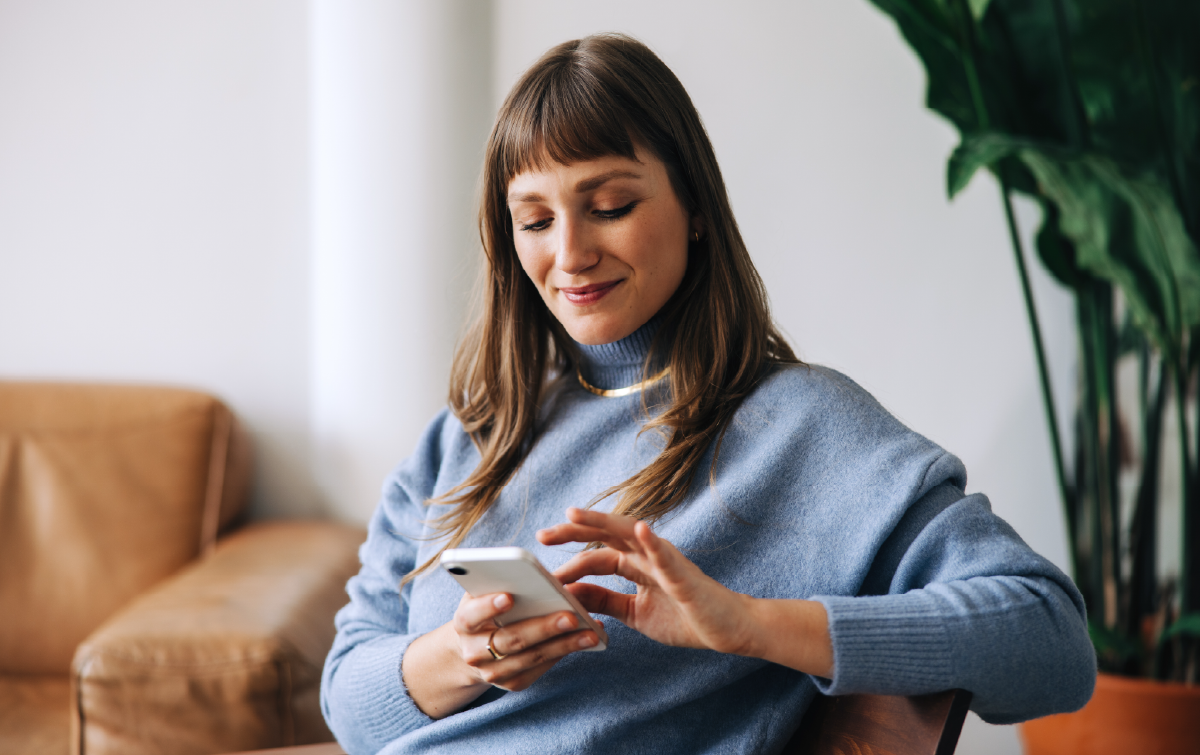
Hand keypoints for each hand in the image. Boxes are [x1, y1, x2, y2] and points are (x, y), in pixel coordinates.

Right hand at [449, 590, 599, 690]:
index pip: (471, 615)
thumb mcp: (484, 592)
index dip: (488, 606)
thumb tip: (531, 571)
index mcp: (464, 623)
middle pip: (511, 639)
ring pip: (532, 657)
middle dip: (543, 627)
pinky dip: (564, 652)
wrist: (476, 647)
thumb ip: (498, 581)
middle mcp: (474, 652)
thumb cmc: (486, 608)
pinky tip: (585, 640)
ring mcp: (493, 672)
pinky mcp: (513, 682)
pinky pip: (541, 668)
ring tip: (590, 632)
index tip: (509, 596)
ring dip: (564, 645)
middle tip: (570, 616)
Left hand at [536, 507, 757, 655]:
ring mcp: (666, 561)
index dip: (569, 557)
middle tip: (542, 534)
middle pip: (605, 535)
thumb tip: (571, 594)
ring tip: (575, 515)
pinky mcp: (684, 574)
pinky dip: (653, 541)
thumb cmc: (686, 617)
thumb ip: (605, 601)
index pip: (596, 553)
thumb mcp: (635, 613)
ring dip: (602, 522)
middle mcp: (647, 554)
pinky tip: (641, 529)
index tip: (540, 562)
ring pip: (630, 534)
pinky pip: (667, 555)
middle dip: (573, 531)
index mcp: (635, 564)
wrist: (727, 630)